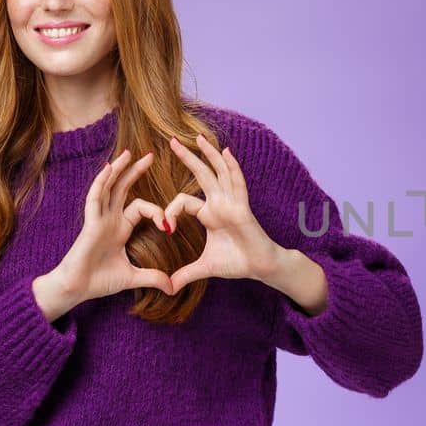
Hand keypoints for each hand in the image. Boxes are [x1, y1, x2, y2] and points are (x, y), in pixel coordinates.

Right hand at [48, 149, 175, 304]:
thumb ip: (152, 277)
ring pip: (108, 188)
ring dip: (118, 170)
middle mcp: (108, 220)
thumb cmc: (98, 282)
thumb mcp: (132, 277)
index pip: (140, 208)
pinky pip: (94, 199)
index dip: (156, 212)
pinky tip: (109, 169)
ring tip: (128, 154)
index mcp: (119, 228)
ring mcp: (98, 219)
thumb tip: (172, 287)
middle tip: (150, 156)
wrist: (76, 289)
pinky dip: (101, 183)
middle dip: (135, 172)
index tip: (168, 226)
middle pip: (123, 189)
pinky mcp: (89, 224)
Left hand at [163, 133, 282, 294]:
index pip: (184, 202)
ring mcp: (232, 202)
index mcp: (209, 213)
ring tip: (198, 137)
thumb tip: (166, 288)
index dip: (170, 210)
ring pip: (218, 172)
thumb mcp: (204, 267)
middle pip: (201, 175)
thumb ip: (185, 274)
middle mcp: (219, 203)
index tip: (164, 226)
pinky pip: (236, 183)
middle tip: (171, 140)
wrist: (260, 267)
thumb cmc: (237, 263)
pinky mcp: (242, 207)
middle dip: (187, 157)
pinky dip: (232, 167)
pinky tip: (226, 151)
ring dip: (209, 154)